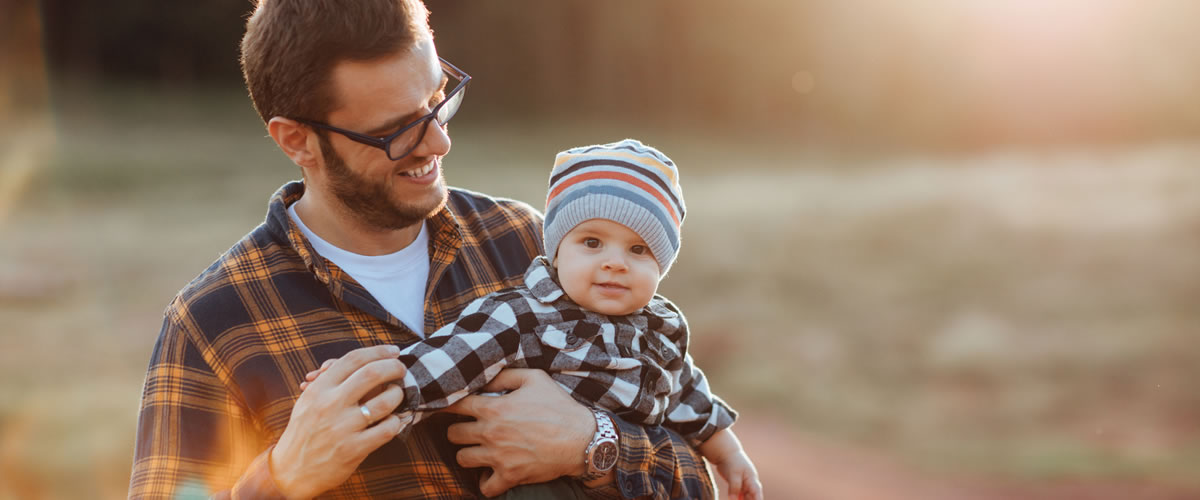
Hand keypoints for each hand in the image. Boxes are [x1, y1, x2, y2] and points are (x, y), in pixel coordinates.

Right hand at [270, 345, 407, 498]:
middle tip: (401, 369)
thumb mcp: (309, 401)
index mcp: (319, 389)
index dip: (378, 351)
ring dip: (397, 395)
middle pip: (372, 374)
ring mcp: (343, 427)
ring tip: (396, 395)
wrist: (290, 471)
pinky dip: (395, 422)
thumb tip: (361, 361)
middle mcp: (330, 405)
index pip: (353, 359)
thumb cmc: (305, 431)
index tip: (393, 352)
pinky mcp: (353, 449)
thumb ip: (331, 380)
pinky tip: (392, 421)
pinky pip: (387, 429)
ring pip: (385, 402)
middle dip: (394, 368)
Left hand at [441, 368, 595, 496]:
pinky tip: (491, 472)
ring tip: (479, 450)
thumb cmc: (560, 407)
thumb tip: (485, 378)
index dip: (450, 405)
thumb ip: (506, 375)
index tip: (451, 407)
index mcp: (494, 408)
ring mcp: (499, 457)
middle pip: (453, 434)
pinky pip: (485, 487)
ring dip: (468, 454)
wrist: (583, 439)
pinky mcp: (510, 476)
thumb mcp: (535, 379)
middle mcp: (491, 433)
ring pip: (462, 459)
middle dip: (458, 430)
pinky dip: (485, 481)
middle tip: (469, 429)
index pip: (455, 406)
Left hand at [714, 451, 762, 499]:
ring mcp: (744, 485)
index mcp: (752, 479)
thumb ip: (734, 487)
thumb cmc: (731, 461)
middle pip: (752, 497)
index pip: (757, 493)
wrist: (725, 454)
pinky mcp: (737, 486)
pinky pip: (739, 497)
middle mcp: (750, 483)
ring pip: (746, 498)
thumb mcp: (733, 474)